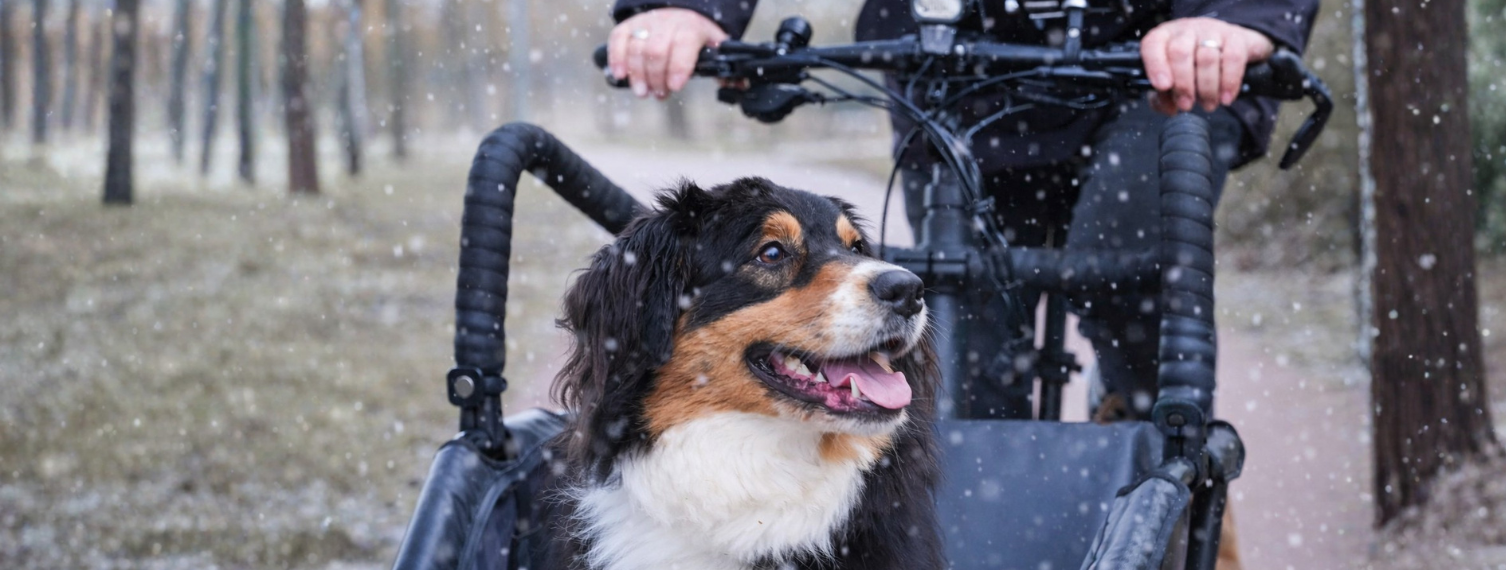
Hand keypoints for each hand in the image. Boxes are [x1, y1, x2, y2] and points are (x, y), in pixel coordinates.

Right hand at [608, 8, 727, 98]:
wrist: (681, 8)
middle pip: (656, 50)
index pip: (683, 44)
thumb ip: (724, 67)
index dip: (678, 67)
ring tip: (642, 91)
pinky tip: (620, 75)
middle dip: (656, 77)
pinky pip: (618, 39)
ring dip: (637, 74)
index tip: (675, 86)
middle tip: (658, 94)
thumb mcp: (714, 44)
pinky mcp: (629, 25)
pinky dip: (617, 58)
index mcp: (691, 27)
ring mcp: (646, 22)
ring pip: (637, 47)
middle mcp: (667, 22)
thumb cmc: (697, 34)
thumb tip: (740, 86)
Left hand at [1140, 17, 1274, 113]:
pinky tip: (1225, 97)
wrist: (1229, 46)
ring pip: (1207, 57)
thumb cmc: (1193, 65)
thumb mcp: (1173, 79)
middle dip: (1183, 85)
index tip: (1163, 86)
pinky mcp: (1236, 37)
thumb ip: (1163, 97)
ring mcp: (1212, 31)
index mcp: (1164, 38)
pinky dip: (1229, 82)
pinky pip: (1233, 58)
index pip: (1153, 44)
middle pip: (1180, 52)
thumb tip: (1168, 108)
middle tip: (1187, 104)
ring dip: (1207, 88)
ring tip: (1208, 104)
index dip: (1156, 65)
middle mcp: (1186, 31)